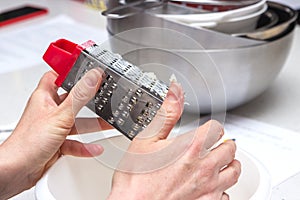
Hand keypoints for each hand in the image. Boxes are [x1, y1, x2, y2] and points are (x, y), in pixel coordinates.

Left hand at [0, 68, 110, 198]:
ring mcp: (53, 127)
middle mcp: (49, 110)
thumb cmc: (27, 143)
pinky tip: (95, 148)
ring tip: (107, 123)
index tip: (88, 68)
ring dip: (92, 125)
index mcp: (45, 97)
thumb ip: (79, 96)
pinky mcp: (57, 143)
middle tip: (104, 97)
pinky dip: (86, 146)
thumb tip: (93, 76)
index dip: (71, 71)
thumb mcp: (60, 116)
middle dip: (89, 100)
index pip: (57, 76)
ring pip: (76, 123)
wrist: (15, 172)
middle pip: (72, 100)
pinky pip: (75, 142)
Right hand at [108, 83, 240, 199]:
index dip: (212, 127)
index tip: (208, 130)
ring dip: (230, 164)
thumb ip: (166, 113)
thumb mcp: (147, 138)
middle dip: (224, 144)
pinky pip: (226, 196)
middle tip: (217, 144)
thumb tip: (175, 92)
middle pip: (229, 149)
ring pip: (234, 172)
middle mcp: (205, 167)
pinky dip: (223, 188)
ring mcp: (209, 188)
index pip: (217, 128)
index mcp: (192, 147)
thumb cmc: (137, 177)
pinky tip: (213, 186)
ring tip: (222, 162)